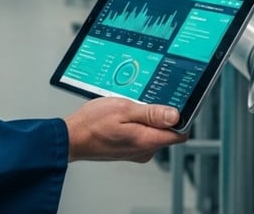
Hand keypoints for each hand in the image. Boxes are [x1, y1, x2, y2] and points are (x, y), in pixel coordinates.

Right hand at [63, 97, 187, 162]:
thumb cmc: (93, 123)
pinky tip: (122, 116)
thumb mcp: (124, 109)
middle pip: (167, 131)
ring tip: (127, 107)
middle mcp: (145, 151)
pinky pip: (141, 135)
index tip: (175, 102)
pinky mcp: (129, 151)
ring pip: (153, 132)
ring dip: (145, 118)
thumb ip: (151, 113)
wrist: (72, 138)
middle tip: (142, 100)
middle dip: (159, 114)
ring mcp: (137, 152)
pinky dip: (136, 124)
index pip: (180, 133)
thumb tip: (175, 115)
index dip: (181, 116)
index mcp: (147, 141)